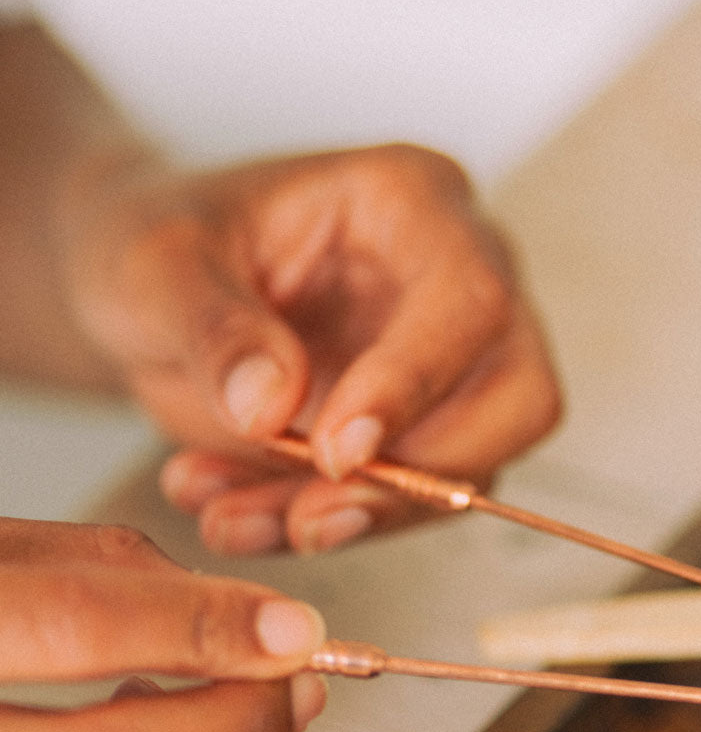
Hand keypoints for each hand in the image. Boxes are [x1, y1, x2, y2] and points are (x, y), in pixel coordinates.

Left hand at [64, 144, 560, 554]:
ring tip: (233, 519)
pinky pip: (413, 505)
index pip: (469, 299)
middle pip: (519, 398)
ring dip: (359, 518)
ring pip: (471, 470)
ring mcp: (455, 368)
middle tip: (310, 515)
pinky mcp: (427, 436)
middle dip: (418, 477)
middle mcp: (462, 284)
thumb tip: (270, 405)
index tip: (334, 452)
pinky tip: (240, 515)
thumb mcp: (154, 264)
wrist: (150, 294)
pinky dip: (327, 526)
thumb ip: (212, 326)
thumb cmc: (165, 243)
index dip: (416, 384)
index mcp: (415, 204)